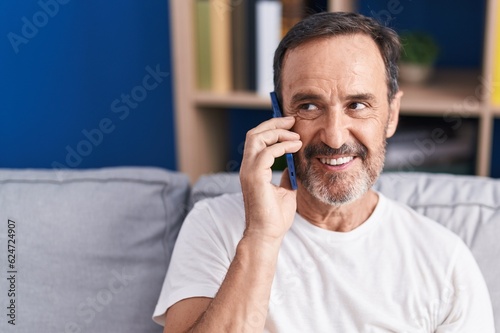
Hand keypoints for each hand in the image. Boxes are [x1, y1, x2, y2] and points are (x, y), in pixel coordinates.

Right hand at [239, 116, 301, 241]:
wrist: (268, 235)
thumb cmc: (275, 217)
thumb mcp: (286, 190)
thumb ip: (286, 175)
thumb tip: (294, 163)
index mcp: (252, 169)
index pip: (257, 139)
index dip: (272, 128)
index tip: (291, 125)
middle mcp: (247, 167)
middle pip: (254, 133)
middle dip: (274, 123)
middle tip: (293, 120)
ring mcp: (248, 171)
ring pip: (256, 137)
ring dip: (278, 132)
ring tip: (296, 135)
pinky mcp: (254, 177)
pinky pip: (266, 152)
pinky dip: (282, 145)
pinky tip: (296, 147)